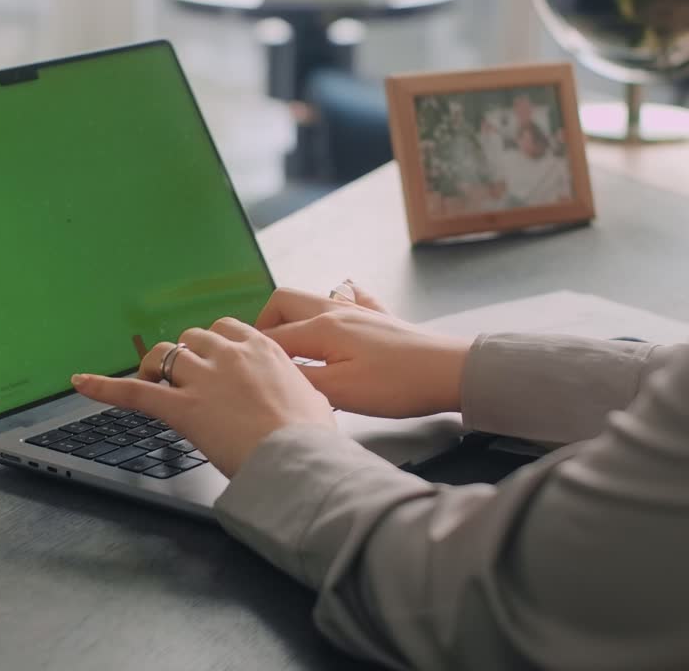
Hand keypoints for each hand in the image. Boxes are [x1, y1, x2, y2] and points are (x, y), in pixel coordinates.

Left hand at [71, 318, 333, 477]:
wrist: (298, 459)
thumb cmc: (310, 437)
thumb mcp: (315, 399)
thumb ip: (299, 389)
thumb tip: (305, 398)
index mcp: (261, 348)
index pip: (225, 328)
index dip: (212, 344)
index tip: (210, 357)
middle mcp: (229, 355)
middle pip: (192, 338)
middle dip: (185, 355)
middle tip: (183, 377)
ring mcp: (203, 379)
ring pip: (164, 355)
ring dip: (155, 366)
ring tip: (152, 380)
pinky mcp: (181, 408)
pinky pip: (134, 391)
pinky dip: (103, 385)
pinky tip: (82, 382)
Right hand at [257, 285, 471, 419]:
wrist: (449, 370)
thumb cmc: (397, 384)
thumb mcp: (341, 392)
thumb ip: (300, 379)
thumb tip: (269, 372)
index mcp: (322, 327)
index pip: (271, 336)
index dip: (251, 352)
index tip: (239, 370)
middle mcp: (336, 309)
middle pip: (284, 302)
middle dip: (265, 324)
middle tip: (262, 357)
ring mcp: (359, 309)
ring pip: (312, 299)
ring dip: (294, 318)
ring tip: (291, 348)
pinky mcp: (379, 317)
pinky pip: (347, 298)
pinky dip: (332, 304)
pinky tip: (335, 317)